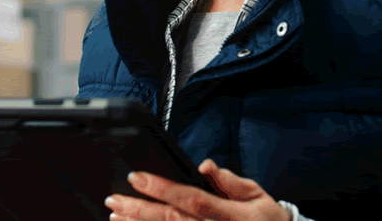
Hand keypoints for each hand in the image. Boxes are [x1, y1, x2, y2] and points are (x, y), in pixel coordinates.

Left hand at [105, 159, 290, 220]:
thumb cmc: (266, 219)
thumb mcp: (255, 194)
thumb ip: (230, 181)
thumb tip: (206, 166)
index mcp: (228, 214)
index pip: (189, 198)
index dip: (161, 188)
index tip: (138, 178)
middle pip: (170, 220)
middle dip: (139, 209)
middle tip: (115, 200)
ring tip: (116, 217)